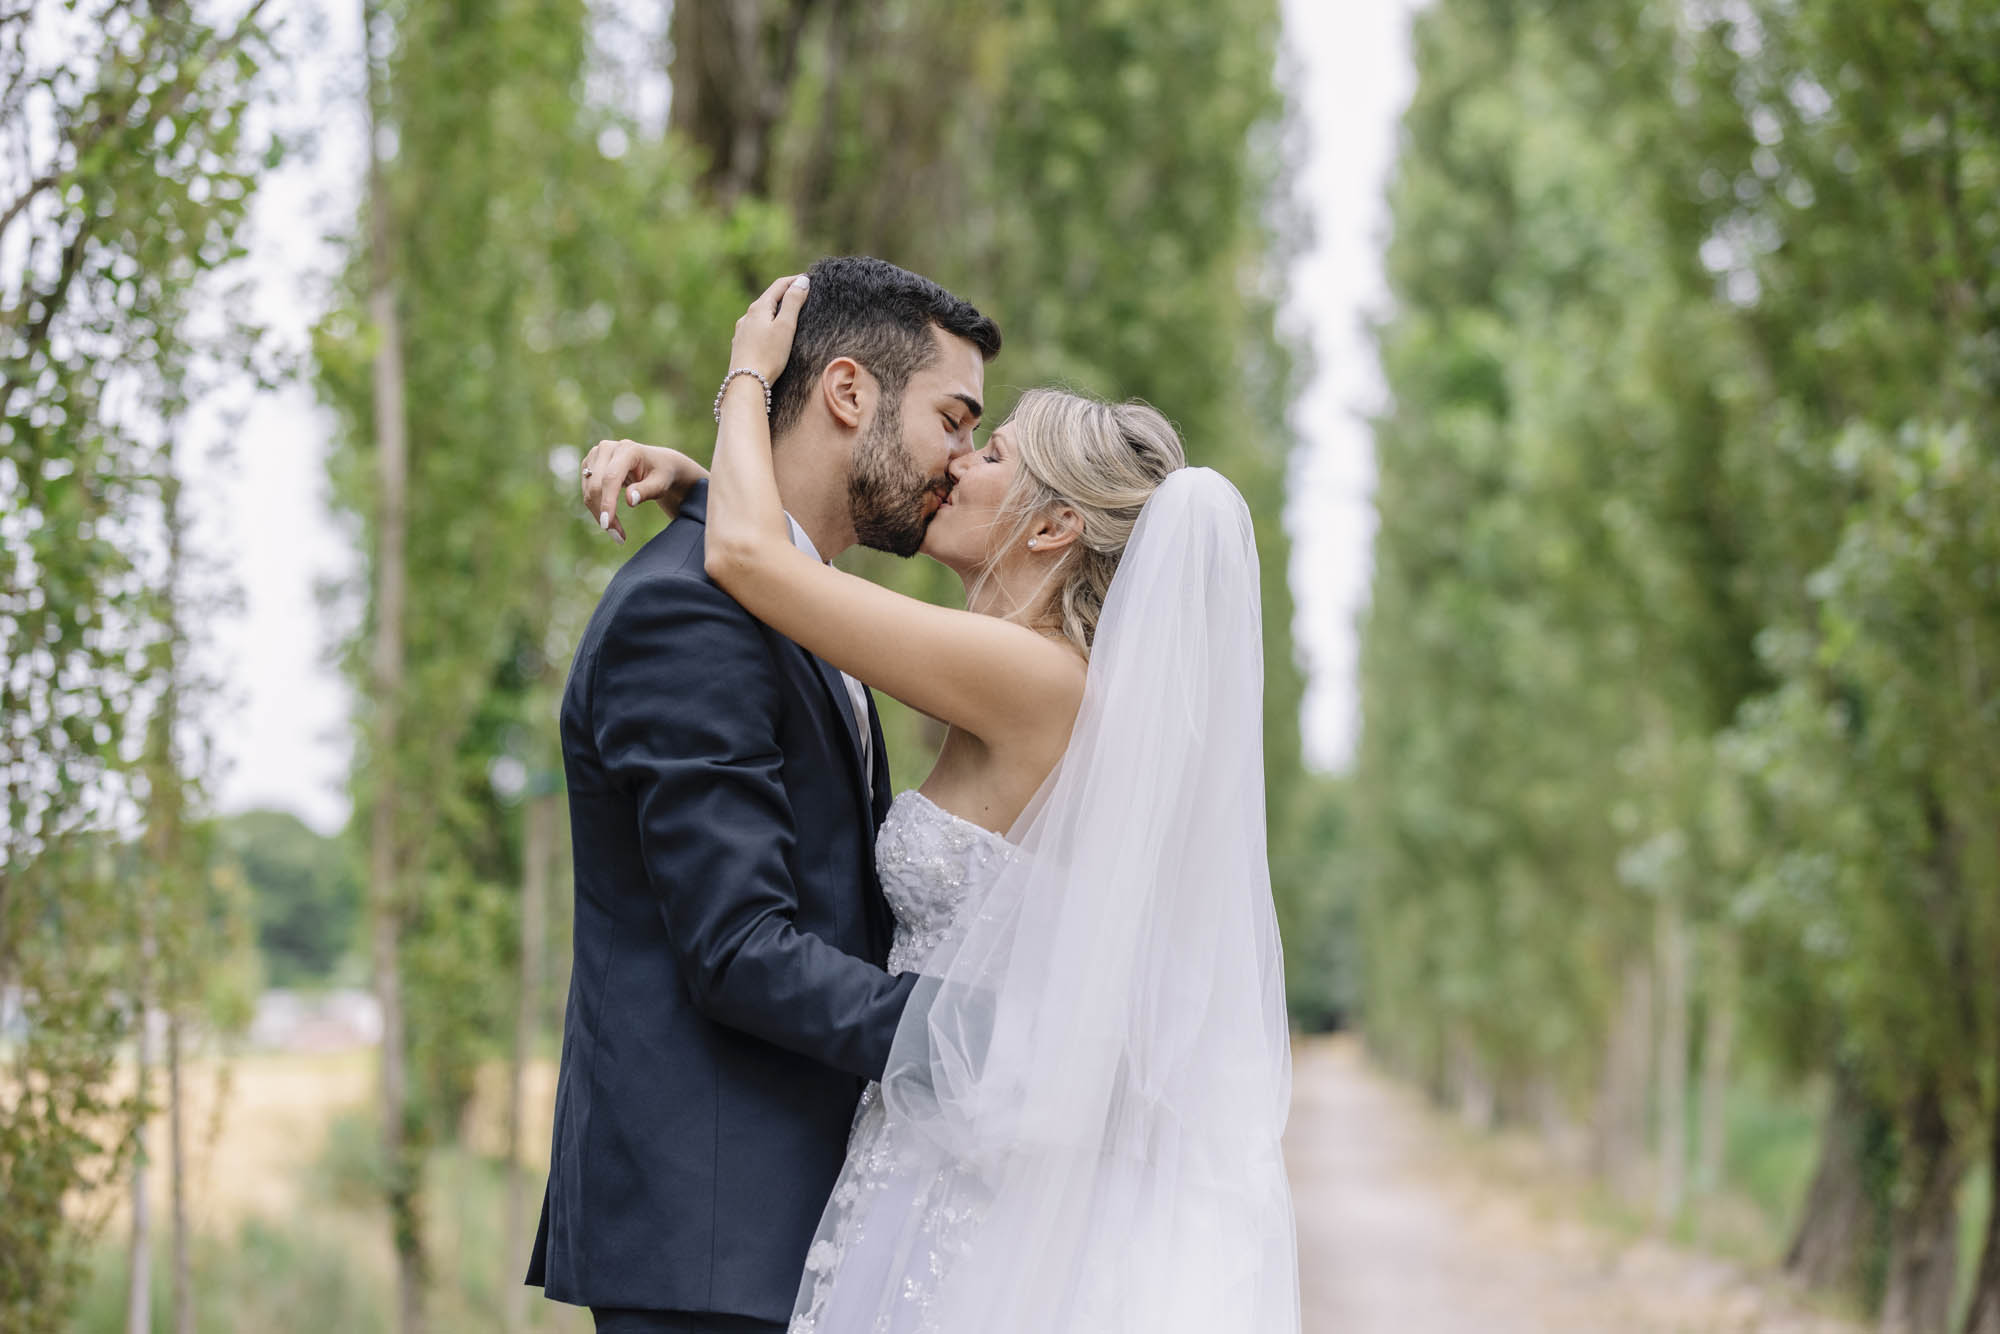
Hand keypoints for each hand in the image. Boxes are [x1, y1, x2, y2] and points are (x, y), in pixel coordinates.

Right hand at [580, 438, 706, 543]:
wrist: (656, 464)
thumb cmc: (661, 474)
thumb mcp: (661, 483)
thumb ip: (647, 490)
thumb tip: (629, 500)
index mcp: (627, 449)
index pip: (611, 478)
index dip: (607, 502)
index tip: (607, 524)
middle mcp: (607, 448)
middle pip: (597, 486)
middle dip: (604, 513)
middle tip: (618, 537)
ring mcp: (596, 455)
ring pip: (589, 491)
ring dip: (599, 514)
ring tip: (617, 533)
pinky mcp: (589, 465)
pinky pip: (587, 491)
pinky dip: (597, 509)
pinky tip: (610, 520)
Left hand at [726, 273, 809, 386]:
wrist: (746, 382)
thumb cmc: (769, 355)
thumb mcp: (785, 326)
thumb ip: (793, 302)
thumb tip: (802, 281)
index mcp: (759, 308)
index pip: (779, 285)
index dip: (795, 280)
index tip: (810, 278)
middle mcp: (747, 316)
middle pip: (769, 298)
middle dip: (785, 294)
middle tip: (802, 293)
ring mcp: (742, 331)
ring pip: (761, 314)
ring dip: (775, 310)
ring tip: (789, 314)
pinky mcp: (741, 345)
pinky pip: (756, 328)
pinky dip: (767, 324)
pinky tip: (771, 333)